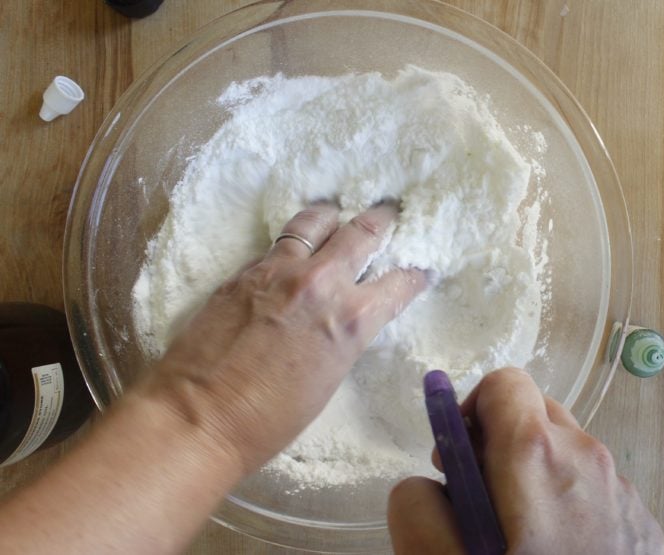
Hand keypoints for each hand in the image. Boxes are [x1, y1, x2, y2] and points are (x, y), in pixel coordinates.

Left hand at [139, 202, 426, 472]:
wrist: (199, 416)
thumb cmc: (270, 419)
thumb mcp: (328, 378)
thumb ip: (342, 336)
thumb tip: (342, 317)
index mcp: (351, 319)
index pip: (398, 284)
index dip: (414, 275)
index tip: (419, 270)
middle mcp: (321, 282)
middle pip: (362, 233)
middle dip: (382, 220)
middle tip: (389, 211)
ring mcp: (279, 270)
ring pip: (314, 221)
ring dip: (332, 217)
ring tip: (335, 214)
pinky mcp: (244, 271)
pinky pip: (277, 245)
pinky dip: (292, 244)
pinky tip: (291, 251)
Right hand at [388, 368, 663, 553]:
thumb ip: (413, 501)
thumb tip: (430, 479)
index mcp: (536, 455)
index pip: (503, 383)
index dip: (470, 409)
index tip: (457, 456)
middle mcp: (589, 458)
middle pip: (535, 411)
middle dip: (498, 440)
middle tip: (480, 495)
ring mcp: (623, 491)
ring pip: (566, 448)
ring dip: (533, 471)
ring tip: (519, 530)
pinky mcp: (642, 521)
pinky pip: (593, 484)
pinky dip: (567, 498)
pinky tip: (555, 549)